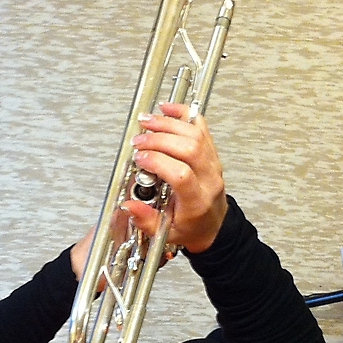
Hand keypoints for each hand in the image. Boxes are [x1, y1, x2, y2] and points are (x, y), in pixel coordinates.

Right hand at [123, 101, 226, 253]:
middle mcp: (209, 179)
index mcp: (197, 201)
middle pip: (189, 148)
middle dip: (160, 140)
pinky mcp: (211, 153)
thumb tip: (128, 206)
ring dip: (169, 124)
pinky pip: (201, 128)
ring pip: (195, 134)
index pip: (182, 174)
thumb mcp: (165, 232)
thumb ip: (146, 220)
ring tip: (146, 122)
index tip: (140, 159)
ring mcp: (213, 164)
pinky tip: (167, 109)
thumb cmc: (191, 227)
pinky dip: (184, 114)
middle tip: (138, 140)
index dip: (159, 162)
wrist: (213, 225)